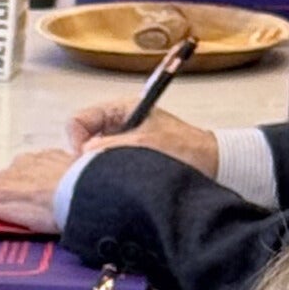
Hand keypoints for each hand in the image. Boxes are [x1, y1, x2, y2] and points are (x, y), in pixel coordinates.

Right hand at [63, 98, 218, 174]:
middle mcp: (117, 123)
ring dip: (96, 166)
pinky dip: (105, 173)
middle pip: (82, 137)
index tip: (83, 158)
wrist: (212, 163)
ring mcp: (121, 140)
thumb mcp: (143, 143)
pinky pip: (103, 165)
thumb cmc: (183, 148)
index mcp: (121, 108)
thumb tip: (82, 154)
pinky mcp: (126, 157)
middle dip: (84, 156)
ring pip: (91, 154)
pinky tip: (118, 181)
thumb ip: (110, 146)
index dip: (76, 139)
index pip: (79, 120)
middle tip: (94, 172)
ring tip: (112, 176)